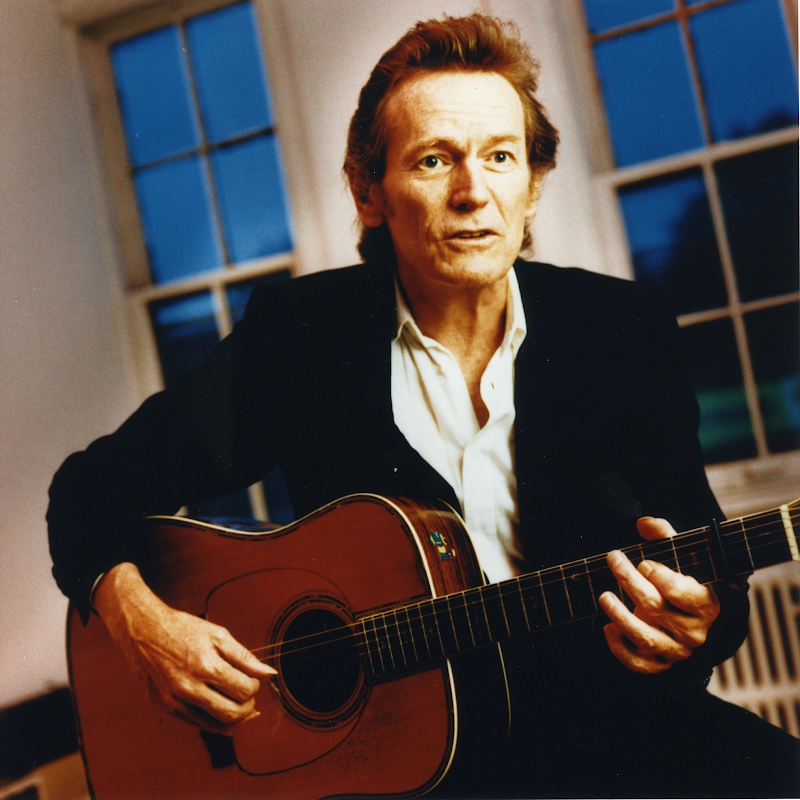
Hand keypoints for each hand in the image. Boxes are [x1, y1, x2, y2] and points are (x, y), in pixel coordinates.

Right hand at [93, 562, 275, 733]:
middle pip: (233, 714)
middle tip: (248, 693)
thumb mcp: (218, 635)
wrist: (143, 631)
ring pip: (216, 725)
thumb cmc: (182, 628)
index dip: (254, 686)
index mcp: (205, 666)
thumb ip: (245, 657)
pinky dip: (215, 722)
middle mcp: (189, 688)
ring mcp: (175, 701)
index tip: (252, 678)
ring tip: (239, 703)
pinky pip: (197, 725)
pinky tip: (222, 712)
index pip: (244, 690)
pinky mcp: (166, 708)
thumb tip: (268, 673)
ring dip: (234, 718)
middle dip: (248, 706)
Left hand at [599, 516, 719, 673]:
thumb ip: (666, 536)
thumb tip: (644, 523)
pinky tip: (607, 629)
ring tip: (604, 596)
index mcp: (706, 604)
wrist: (700, 622)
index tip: (643, 562)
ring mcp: (677, 651)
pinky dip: (620, 649)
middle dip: (628, 580)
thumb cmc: (687, 583)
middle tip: (613, 559)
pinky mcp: (662, 665)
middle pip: (654, 607)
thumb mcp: (685, 558)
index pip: (679, 591)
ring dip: (619, 616)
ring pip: (644, 638)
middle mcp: (694, 631)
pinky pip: (639, 664)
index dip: (657, 574)